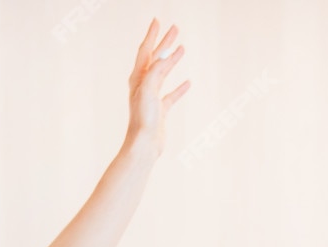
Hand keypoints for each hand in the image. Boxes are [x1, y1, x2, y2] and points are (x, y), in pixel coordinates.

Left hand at [126, 20, 189, 155]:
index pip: (145, 51)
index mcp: (138, 79)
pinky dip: (179, 88)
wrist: (144, 145)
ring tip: (182, 48)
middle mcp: (143, 87)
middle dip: (165, 43)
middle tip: (176, 28)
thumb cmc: (143, 120)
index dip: (152, 35)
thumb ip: (154, 73)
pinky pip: (171, 95)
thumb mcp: (148, 91)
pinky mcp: (160, 111)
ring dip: (173, 60)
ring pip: (164, 74)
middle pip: (155, 59)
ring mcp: (152, 98)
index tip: (157, 20)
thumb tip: (163, 58)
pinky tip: (188, 83)